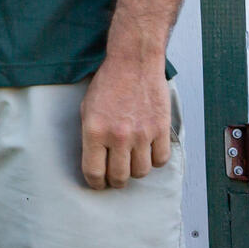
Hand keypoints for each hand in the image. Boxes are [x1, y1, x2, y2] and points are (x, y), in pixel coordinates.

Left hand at [79, 57, 171, 188]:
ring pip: (141, 172)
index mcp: (95, 131)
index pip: (94, 172)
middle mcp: (118, 136)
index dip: (95, 183)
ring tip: (131, 162)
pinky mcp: (161, 130)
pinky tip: (148, 152)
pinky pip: (160, 160)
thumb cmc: (108, 84)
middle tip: (115, 177)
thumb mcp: (87, 109)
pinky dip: (154, 160)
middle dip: (115, 181)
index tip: (98, 184)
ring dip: (135, 171)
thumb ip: (91, 137)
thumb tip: (96, 163)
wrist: (133, 63)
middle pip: (119, 177)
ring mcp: (142, 134)